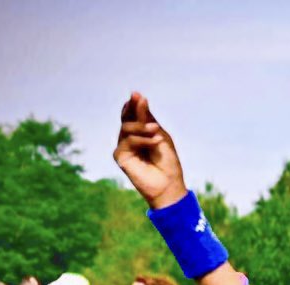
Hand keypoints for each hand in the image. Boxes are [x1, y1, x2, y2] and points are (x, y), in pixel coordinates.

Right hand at [113, 92, 187, 208]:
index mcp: (140, 133)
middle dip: (134, 109)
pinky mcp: (120, 157)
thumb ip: (147, 118)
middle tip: (141, 100)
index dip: (133, 104)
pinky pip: (128, 141)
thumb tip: (138, 96)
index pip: (132, 115)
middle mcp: (130, 139)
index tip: (136, 94)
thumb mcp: (160, 135)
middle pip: (126, 118)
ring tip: (156, 131)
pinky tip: (155, 141)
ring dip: (142, 127)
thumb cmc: (168, 162)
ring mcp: (124, 147)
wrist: (169, 184)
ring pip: (126, 128)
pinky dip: (142, 140)